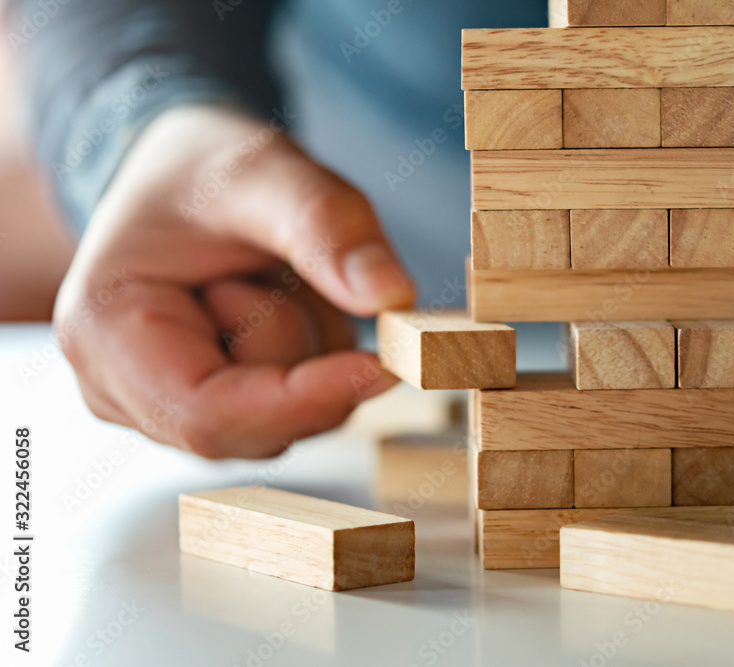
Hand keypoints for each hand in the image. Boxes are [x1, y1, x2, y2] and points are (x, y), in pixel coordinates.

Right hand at [54, 106, 414, 457]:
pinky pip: (298, 408)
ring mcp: (168, 409)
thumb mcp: (264, 169)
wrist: (184, 175)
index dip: (302, 402)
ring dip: (311, 345)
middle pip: (258, 424)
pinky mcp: (215, 409)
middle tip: (282, 266)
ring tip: (271, 273)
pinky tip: (281, 301)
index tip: (380, 366)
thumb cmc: (203, 168)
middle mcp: (123, 392)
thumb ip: (323, 225)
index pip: (210, 415)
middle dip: (303, 352)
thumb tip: (391, 297)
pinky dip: (313, 355)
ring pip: (289, 418)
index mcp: (105, 336)